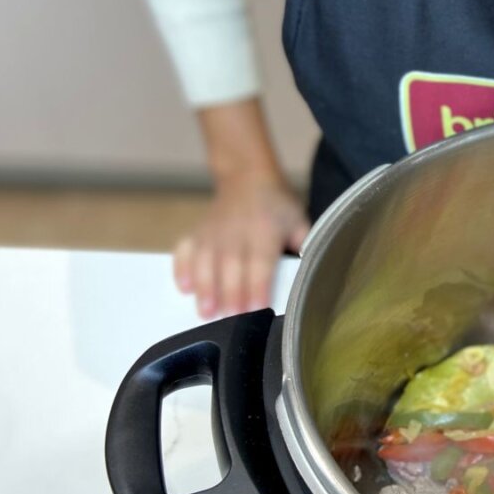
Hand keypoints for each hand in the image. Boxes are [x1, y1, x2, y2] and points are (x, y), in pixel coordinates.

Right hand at [174, 176, 308, 317]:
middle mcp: (236, 232)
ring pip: (206, 262)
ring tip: (205, 311)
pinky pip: (186, 250)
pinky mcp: (198, 232)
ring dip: (204, 288)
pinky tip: (184, 287)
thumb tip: (311, 273)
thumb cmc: (277, 204)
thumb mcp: (298, 221)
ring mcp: (214, 232)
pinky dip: (182, 268)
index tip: (256, 306)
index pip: (261, 263)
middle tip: (228, 318)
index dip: (258, 286)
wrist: (247, 175)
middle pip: (230, 267)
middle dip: (229, 294)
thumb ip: (304, 247)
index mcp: (265, 231)